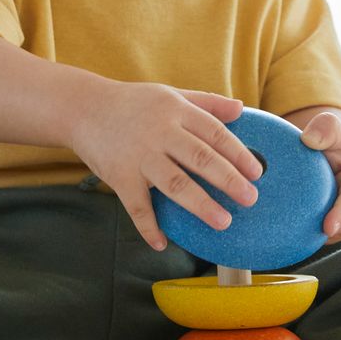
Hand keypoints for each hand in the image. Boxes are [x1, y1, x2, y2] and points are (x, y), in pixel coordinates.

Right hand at [68, 80, 263, 250]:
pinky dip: (148, 227)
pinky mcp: (119, 176)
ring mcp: (138, 156)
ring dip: (199, 204)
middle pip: (199, 158)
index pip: (213, 133)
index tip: (257, 172)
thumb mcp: (171, 95)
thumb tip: (242, 109)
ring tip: (223, 222)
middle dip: (227, 180)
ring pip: (174, 183)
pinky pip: (136, 206)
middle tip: (250, 199)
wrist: (83, 109)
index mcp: (176, 111)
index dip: (237, 153)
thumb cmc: (134, 103)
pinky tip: (162, 244)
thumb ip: (206, 103)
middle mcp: (159, 133)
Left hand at [298, 111, 340, 242]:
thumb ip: (325, 128)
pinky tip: (282, 237)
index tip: (329, 226)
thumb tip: (308, 139)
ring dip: (314, 238)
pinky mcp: (330, 224)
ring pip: (331, 234)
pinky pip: (317, 234)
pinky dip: (302, 237)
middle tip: (309, 240)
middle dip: (330, 234)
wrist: (330, 154)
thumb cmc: (331, 139)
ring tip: (291, 240)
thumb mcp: (331, 128)